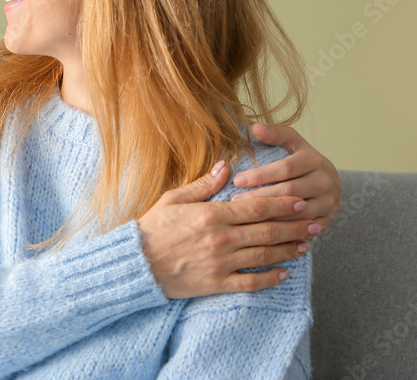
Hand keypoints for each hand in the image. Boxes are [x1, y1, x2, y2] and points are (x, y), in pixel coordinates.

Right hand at [137, 160, 318, 298]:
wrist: (136, 263)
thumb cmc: (152, 227)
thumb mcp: (173, 198)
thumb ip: (203, 184)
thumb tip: (225, 165)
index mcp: (212, 215)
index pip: (256, 207)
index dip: (282, 203)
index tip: (300, 201)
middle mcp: (221, 239)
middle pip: (267, 231)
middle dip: (294, 226)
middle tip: (314, 222)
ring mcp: (221, 263)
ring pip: (265, 255)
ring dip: (289, 250)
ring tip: (306, 244)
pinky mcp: (217, 283)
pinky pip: (251, 282)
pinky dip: (271, 278)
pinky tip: (284, 273)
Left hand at [230, 124, 341, 230]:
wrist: (329, 181)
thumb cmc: (302, 160)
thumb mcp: (292, 143)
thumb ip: (275, 134)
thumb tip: (254, 127)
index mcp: (314, 159)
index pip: (285, 168)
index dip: (260, 174)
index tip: (237, 180)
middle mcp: (325, 181)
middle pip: (290, 191)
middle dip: (261, 197)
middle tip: (235, 201)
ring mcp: (329, 202)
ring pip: (298, 212)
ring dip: (270, 216)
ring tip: (246, 216)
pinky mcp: (328, 219)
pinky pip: (304, 228)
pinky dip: (284, 230)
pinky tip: (263, 230)